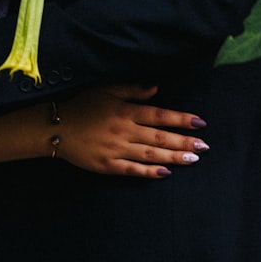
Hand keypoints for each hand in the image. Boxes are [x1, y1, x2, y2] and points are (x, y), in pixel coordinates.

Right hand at [55, 85, 208, 178]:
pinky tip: (166, 172)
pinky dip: (150, 171)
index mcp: (125, 111)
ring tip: (193, 159)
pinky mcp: (108, 165)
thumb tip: (156, 89)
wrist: (55, 127)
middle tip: (205, 147)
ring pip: (151, 154)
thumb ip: (132, 90)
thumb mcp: (105, 90)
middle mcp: (124, 130)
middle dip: (184, 142)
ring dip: (174, 157)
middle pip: (160, 137)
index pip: (159, 115)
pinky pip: (133, 169)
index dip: (181, 119)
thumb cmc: (81, 105)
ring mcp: (116, 149)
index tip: (200, 123)